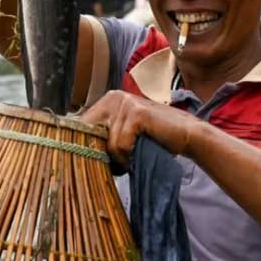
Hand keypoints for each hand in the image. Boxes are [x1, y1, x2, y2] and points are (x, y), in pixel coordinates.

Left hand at [80, 90, 198, 164]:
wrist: (186, 136)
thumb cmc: (153, 138)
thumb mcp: (124, 133)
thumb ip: (103, 135)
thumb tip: (74, 149)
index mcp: (108, 99)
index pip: (81, 126)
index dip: (85, 147)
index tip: (93, 162)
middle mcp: (114, 96)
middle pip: (90, 134)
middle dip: (99, 154)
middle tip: (115, 164)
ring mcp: (125, 102)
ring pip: (107, 143)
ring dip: (118, 158)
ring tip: (130, 159)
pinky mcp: (136, 113)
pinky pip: (120, 145)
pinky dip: (127, 157)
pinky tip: (137, 155)